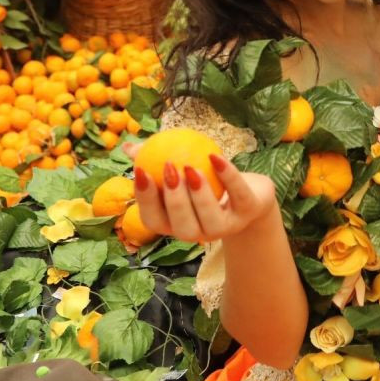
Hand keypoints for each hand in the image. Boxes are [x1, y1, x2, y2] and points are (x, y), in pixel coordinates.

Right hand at [125, 143, 277, 243]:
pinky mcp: (249, 212)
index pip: (154, 220)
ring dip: (200, 195)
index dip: (145, 199)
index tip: (140, 171)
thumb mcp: (180, 172)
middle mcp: (199, 232)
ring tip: (191, 168)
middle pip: (182, 227)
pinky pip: (238, 195)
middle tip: (169, 169)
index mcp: (176, 224)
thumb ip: (154, 160)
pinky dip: (228, 176)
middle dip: (174, 201)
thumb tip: (127, 148)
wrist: (251, 193)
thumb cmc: (207, 182)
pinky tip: (216, 157)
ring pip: (211, 221)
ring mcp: (226, 226)